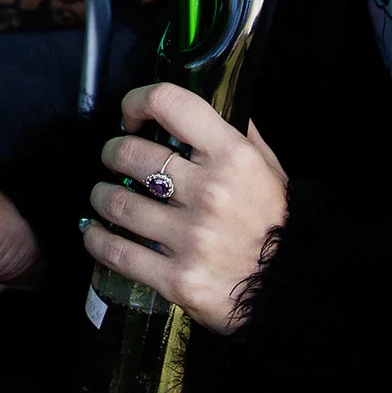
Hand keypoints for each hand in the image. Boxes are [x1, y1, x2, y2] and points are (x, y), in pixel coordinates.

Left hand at [82, 83, 287, 334]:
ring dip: (101, 195)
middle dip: (113, 153)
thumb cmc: (280, 225)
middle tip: (114, 159)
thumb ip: (238, 134)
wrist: (296, 294)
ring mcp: (192, 238)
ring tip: (103, 196)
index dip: (138, 101)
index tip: (130, 115)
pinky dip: (97, 239)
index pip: (170, 103)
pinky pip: (117, 253)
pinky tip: (96, 232)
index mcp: (234, 157)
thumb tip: (210, 98)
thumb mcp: (270, 170)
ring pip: (116, 201)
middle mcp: (211, 193)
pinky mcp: (178, 279)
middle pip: (130, 153)